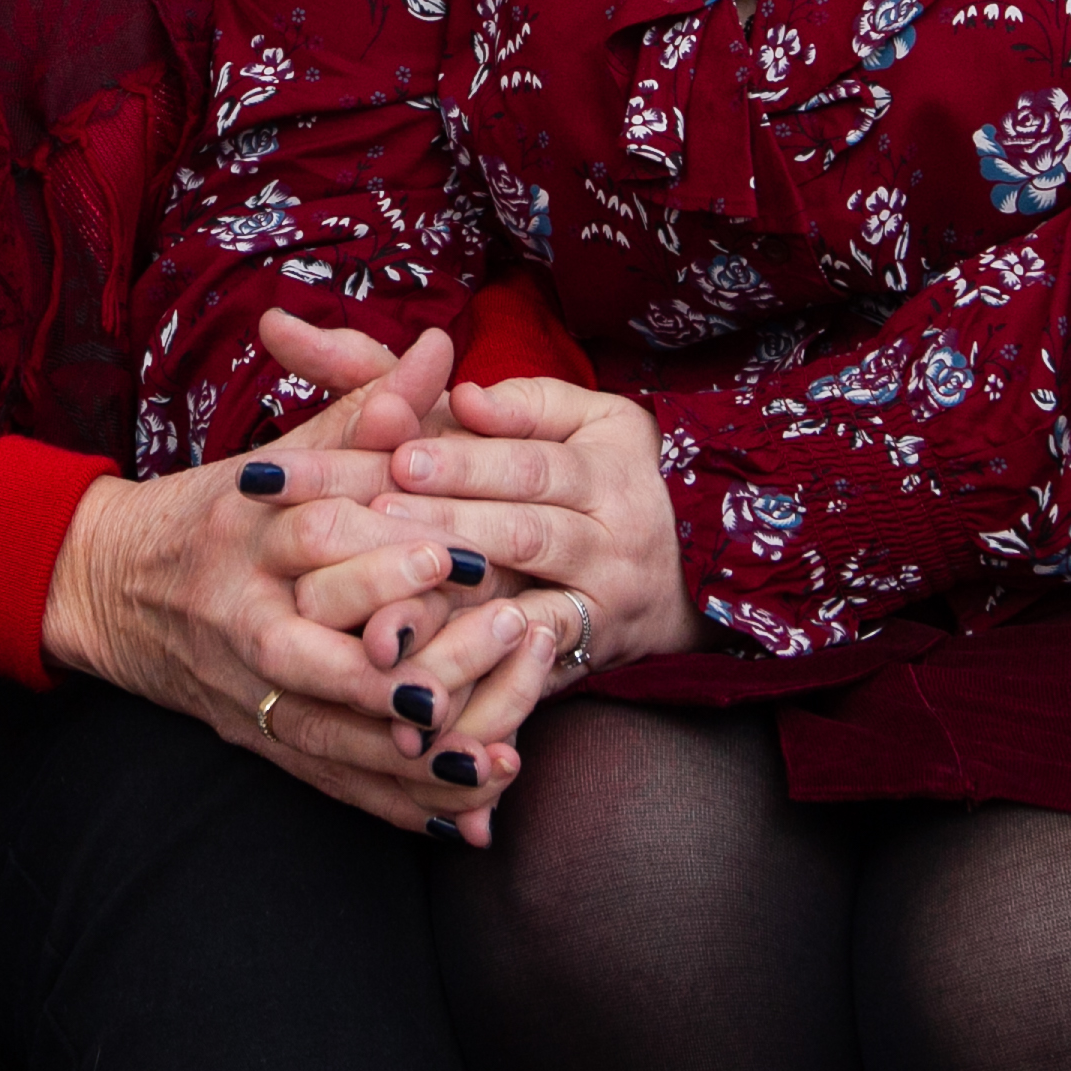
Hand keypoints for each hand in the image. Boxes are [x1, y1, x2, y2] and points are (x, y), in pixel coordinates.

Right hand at [39, 328, 525, 842]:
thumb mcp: (280, 453)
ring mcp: (244, 687)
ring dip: (412, 757)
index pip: (315, 540)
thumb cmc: (214, 510)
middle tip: (491, 652)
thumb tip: (437, 348)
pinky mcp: (256, 738)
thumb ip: (364, 407)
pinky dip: (393, 805)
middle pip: (312, 649)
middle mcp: (239, 615)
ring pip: (326, 734)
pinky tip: (462, 820)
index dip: (386, 548)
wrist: (107, 589)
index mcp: (247, 530)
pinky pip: (328, 781)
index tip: (459, 551)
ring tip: (495, 758)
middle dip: (400, 661)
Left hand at [367, 374, 700, 709]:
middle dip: (445, 524)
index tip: (401, 456)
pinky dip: (477, 675)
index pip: (531, 468)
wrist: (699, 571)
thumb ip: (530, 404)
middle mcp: (609, 547)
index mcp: (606, 477)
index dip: (467, 463)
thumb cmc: (622, 477)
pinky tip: (421, 669)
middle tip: (372, 514)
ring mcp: (599, 612)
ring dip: (452, 607)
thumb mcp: (599, 421)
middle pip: (522, 535)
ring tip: (384, 596)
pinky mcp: (582, 663)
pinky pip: (526, 674)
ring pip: (521, 610)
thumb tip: (464, 396)